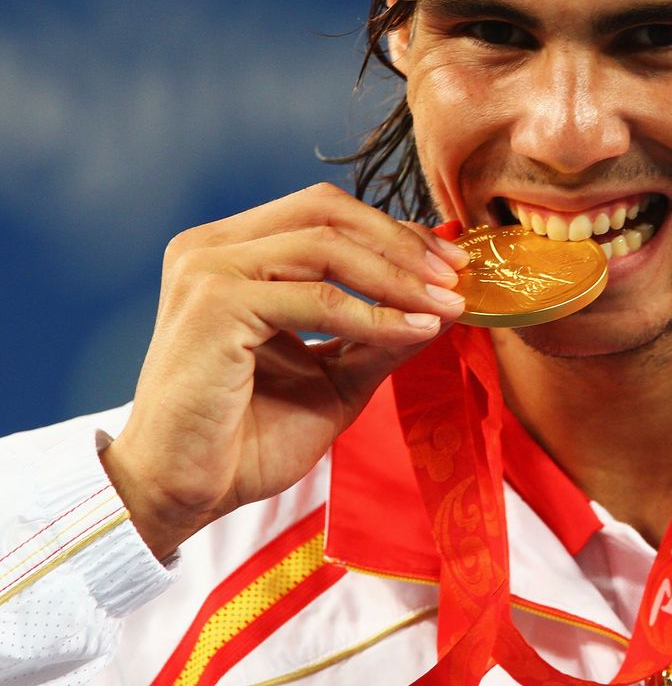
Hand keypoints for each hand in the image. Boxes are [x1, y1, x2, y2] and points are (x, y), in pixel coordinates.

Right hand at [99, 183, 468, 559]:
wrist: (182, 495)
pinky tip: (412, 331)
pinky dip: (372, 314)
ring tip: (443, 304)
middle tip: (454, 275)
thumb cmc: (249, 437)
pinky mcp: (214, 304)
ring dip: (396, 275)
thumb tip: (444, 302)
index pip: (325, 213)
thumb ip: (382, 333)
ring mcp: (208, 269)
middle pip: (327, 211)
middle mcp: (213, 246)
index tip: (449, 262)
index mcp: (234, 250)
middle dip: (400, 241)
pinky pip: (315, 299)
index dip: (393, 231)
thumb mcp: (336, 375)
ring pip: (326, 246)